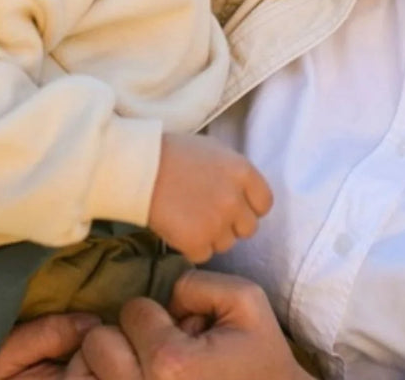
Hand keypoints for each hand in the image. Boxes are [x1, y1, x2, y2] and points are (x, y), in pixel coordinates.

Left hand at [73, 269, 312, 379]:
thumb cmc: (259, 358)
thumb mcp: (245, 301)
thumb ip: (197, 282)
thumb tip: (163, 298)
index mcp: (171, 363)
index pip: (133, 311)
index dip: (157, 313)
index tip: (181, 332)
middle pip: (98, 343)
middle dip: (127, 339)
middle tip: (157, 352)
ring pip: (83, 375)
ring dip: (108, 368)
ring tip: (138, 372)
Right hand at [147, 134, 272, 262]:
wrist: (139, 167)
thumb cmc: (173, 153)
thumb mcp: (213, 150)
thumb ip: (234, 172)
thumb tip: (244, 190)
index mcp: (243, 172)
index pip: (264, 203)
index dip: (249, 207)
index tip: (234, 206)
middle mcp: (235, 199)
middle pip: (248, 228)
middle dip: (231, 225)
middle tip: (207, 214)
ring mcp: (217, 223)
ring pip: (226, 244)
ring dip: (211, 236)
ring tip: (188, 217)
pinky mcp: (197, 243)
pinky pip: (203, 254)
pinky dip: (191, 247)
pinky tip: (178, 228)